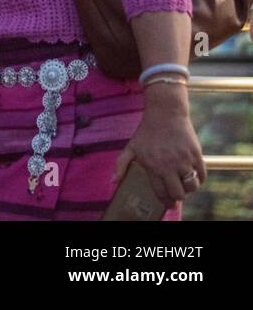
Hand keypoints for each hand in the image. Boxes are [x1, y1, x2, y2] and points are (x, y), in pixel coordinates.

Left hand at [112, 86, 205, 205]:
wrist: (165, 113)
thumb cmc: (146, 132)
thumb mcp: (131, 147)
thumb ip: (121, 165)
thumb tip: (113, 182)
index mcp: (153, 166)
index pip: (161, 193)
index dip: (165, 202)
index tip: (167, 204)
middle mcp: (169, 165)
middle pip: (178, 193)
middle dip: (177, 198)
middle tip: (176, 195)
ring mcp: (184, 160)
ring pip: (192, 186)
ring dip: (189, 189)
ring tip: (184, 185)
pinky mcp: (196, 154)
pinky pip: (203, 175)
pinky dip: (200, 179)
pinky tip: (193, 177)